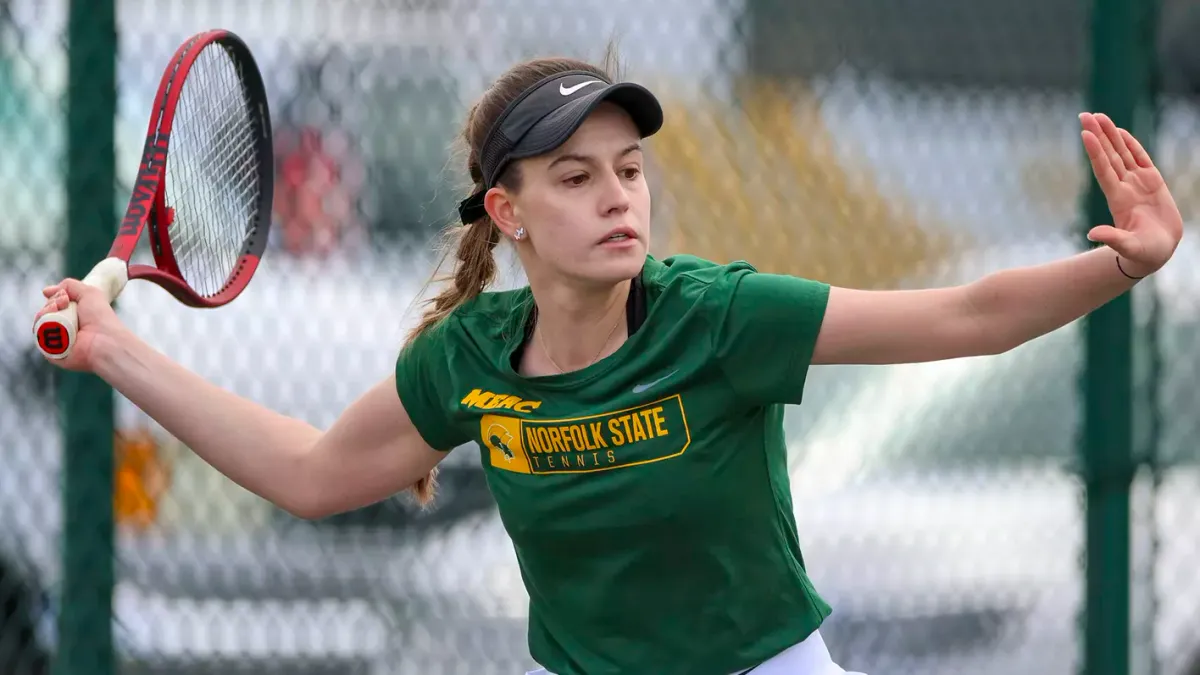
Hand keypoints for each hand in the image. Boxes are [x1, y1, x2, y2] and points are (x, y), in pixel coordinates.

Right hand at [34, 279, 129, 371]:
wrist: (104, 339)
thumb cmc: (100, 317)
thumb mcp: (89, 293)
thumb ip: (69, 286)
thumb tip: (46, 291)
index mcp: (73, 318)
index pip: (52, 308)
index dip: (53, 301)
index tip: (63, 298)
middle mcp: (65, 330)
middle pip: (43, 316)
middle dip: (48, 307)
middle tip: (60, 306)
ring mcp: (58, 342)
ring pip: (39, 327)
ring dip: (44, 316)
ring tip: (57, 314)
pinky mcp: (54, 354)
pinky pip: (40, 342)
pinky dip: (43, 331)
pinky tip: (53, 326)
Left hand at [1080, 112, 1183, 276]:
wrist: (1157, 252)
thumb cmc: (1143, 253)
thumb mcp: (1129, 247)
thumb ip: (1113, 238)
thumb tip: (1092, 233)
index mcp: (1118, 199)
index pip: (1104, 170)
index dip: (1095, 152)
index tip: (1085, 134)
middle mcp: (1124, 187)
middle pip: (1109, 155)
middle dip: (1098, 135)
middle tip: (1085, 114)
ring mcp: (1137, 183)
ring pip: (1122, 153)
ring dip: (1111, 135)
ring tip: (1099, 116)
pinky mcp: (1152, 182)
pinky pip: (1140, 158)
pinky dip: (1131, 144)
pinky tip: (1120, 132)